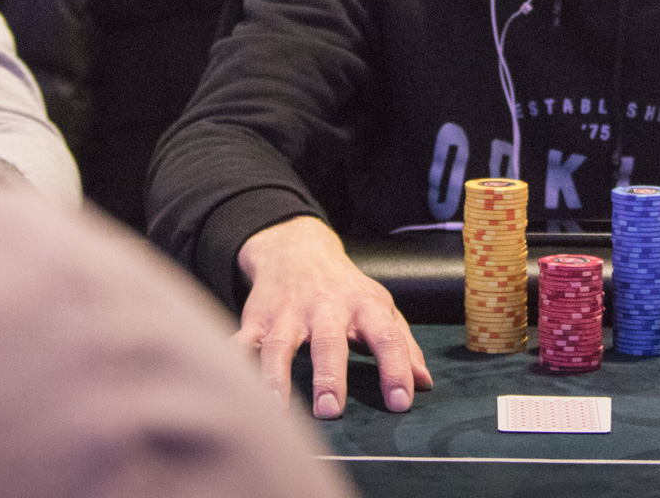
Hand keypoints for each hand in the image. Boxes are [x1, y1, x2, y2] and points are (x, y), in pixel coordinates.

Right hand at [236, 215, 432, 418]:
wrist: (297, 249)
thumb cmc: (346, 290)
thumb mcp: (380, 308)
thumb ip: (403, 345)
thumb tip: (426, 384)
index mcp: (365, 306)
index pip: (386, 337)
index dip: (396, 369)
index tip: (401, 402)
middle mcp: (326, 307)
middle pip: (329, 342)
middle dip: (329, 376)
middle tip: (330, 410)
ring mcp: (288, 313)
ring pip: (279, 346)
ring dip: (277, 377)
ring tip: (277, 411)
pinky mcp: (256, 318)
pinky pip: (241, 342)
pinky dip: (234, 362)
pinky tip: (233, 385)